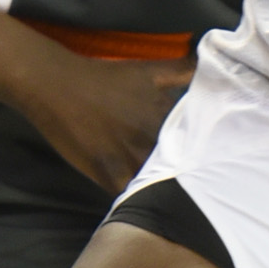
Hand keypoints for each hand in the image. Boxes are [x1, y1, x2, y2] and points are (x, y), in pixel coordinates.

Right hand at [0, 41, 194, 196]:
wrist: (58, 86)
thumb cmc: (104, 77)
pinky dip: (137, 198)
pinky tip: (141, 198)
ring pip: (156, 184)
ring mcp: (129, 158)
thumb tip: (210, 68)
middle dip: (185, 173)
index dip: (203, 150)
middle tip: (190, 180)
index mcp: (166, 115)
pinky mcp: (107, 173)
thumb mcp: (148, 70)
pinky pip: (130, 194)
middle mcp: (152, 138)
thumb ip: (182, 70)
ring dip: (162, 189)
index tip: (206, 155)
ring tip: (169, 196)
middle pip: (179, 166)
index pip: (197, 141)